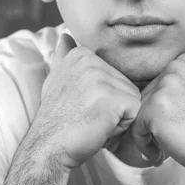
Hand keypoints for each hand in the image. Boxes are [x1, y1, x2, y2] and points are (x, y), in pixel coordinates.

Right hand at [30, 33, 141, 170]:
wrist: (48, 148)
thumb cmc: (56, 120)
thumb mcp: (57, 81)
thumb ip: (64, 57)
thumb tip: (65, 36)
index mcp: (81, 54)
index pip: (114, 75)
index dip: (103, 96)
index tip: (81, 104)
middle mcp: (91, 61)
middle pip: (126, 86)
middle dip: (113, 107)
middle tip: (88, 116)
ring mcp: (101, 78)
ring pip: (132, 99)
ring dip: (118, 118)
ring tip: (93, 122)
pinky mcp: (113, 98)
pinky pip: (135, 112)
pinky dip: (121, 127)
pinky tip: (100, 129)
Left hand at [130, 39, 184, 176]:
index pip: (157, 87)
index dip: (164, 109)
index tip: (178, 123)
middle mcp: (173, 69)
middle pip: (146, 99)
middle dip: (154, 122)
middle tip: (173, 138)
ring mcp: (163, 88)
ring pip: (139, 114)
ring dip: (147, 134)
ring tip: (167, 145)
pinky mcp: (154, 109)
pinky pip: (135, 128)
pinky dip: (143, 145)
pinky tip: (160, 154)